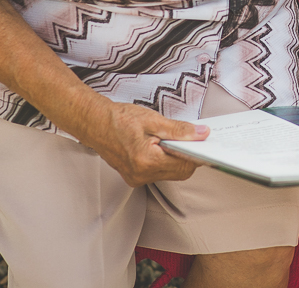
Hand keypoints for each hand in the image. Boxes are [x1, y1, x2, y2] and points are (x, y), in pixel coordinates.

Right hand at [83, 100, 209, 186]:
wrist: (94, 123)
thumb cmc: (119, 119)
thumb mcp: (153, 119)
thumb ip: (179, 130)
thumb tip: (201, 134)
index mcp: (147, 161)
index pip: (185, 165)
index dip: (197, 153)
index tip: (204, 141)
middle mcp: (142, 175)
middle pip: (180, 172)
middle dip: (187, 156)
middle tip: (188, 136)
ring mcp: (137, 178)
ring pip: (170, 173)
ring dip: (176, 158)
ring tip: (169, 139)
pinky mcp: (134, 177)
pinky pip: (159, 173)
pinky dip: (165, 160)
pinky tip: (160, 146)